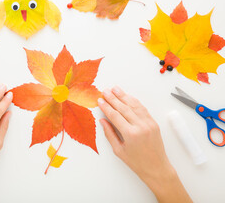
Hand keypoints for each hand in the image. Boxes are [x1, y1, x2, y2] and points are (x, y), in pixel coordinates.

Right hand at [98, 86, 191, 202]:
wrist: (156, 167)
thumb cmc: (137, 162)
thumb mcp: (119, 150)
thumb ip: (109, 134)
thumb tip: (103, 121)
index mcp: (130, 134)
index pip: (115, 116)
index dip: (106, 107)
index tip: (100, 100)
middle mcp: (140, 126)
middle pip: (124, 108)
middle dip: (113, 98)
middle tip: (105, 91)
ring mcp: (148, 123)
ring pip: (134, 105)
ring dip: (124, 96)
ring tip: (115, 89)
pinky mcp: (153, 123)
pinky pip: (142, 109)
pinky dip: (134, 101)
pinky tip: (128, 97)